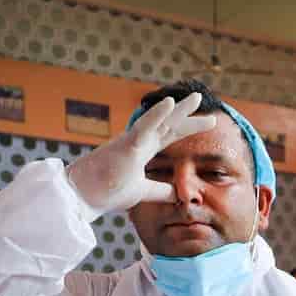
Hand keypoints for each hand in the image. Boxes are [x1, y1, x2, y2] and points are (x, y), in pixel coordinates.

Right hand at [65, 93, 216, 216]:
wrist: (84, 197)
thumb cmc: (108, 191)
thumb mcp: (142, 192)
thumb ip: (160, 190)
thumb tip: (178, 194)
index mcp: (143, 150)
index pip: (170, 135)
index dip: (189, 127)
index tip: (210, 122)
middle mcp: (139, 141)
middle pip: (168, 124)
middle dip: (188, 114)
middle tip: (203, 100)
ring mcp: (132, 141)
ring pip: (159, 120)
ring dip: (178, 109)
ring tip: (196, 98)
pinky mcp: (126, 146)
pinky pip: (144, 127)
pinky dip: (157, 115)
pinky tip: (170, 103)